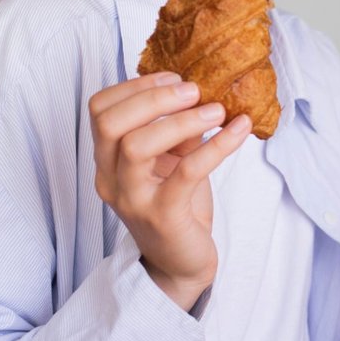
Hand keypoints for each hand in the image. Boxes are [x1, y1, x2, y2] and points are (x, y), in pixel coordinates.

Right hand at [89, 71, 250, 307]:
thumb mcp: (173, 160)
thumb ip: (176, 128)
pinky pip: (187, 172)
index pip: (99, 110)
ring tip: (217, 111)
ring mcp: (132, 199)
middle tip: (193, 90)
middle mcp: (110, 179)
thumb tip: (197, 88)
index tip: (173, 78)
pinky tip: (240, 130)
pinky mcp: (163, 216)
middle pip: (110, 123)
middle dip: (153, 98)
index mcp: (107, 161)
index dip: (135, 87)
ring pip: (138, 145)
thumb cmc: (177, 206)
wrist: (183, 263)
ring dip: (182, 120)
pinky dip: (217, 145)